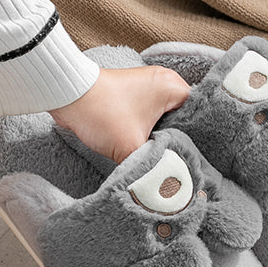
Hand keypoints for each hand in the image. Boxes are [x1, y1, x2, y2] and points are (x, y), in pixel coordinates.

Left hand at [49, 66, 190, 163]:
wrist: (68, 97)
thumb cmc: (102, 113)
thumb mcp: (131, 147)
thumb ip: (151, 166)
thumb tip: (162, 183)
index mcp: (172, 87)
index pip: (199, 115)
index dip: (198, 139)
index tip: (196, 159)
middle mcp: (163, 83)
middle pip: (182, 120)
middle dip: (178, 142)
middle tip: (180, 163)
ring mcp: (146, 89)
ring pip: (164, 121)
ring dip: (160, 139)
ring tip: (164, 159)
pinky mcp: (131, 97)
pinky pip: (148, 119)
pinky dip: (147, 134)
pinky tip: (147, 151)